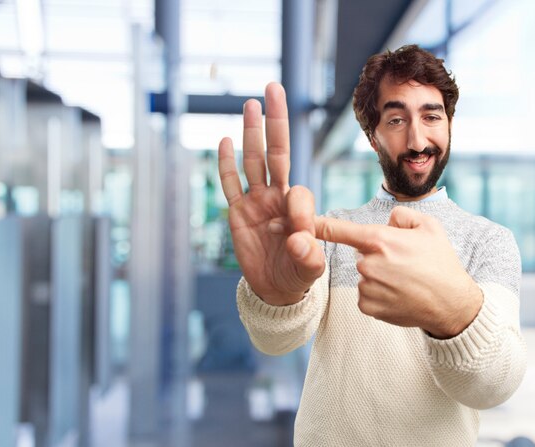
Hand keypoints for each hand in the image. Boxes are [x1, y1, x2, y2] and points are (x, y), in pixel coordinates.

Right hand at [218, 83, 324, 305]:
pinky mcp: (238, 213)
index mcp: (299, 208)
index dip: (299, 210)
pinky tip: (225, 140)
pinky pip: (230, 185)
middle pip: (276, 153)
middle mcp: (277, 198)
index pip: (299, 193)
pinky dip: (226, 165)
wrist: (276, 289)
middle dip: (276, 123)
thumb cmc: (297, 275)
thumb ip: (308, 255)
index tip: (296, 237)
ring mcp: (256, 202)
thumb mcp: (309, 269)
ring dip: (252, 132)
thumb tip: (297, 240)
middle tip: (274, 89)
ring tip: (251, 103)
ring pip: (253, 161)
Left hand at [315, 206, 482, 337]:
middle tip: (405, 264)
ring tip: (406, 281)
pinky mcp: (368, 307)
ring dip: (379, 277)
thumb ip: (401, 216)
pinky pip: (365, 295)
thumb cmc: (441, 262)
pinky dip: (378, 295)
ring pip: (364, 276)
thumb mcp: (429, 227)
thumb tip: (387, 222)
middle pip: (361, 255)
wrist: (452, 304)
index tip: (301, 221)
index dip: (320, 224)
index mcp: (380, 240)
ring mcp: (367, 287)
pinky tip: (399, 295)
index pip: (341, 230)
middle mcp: (368, 263)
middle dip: (378, 256)